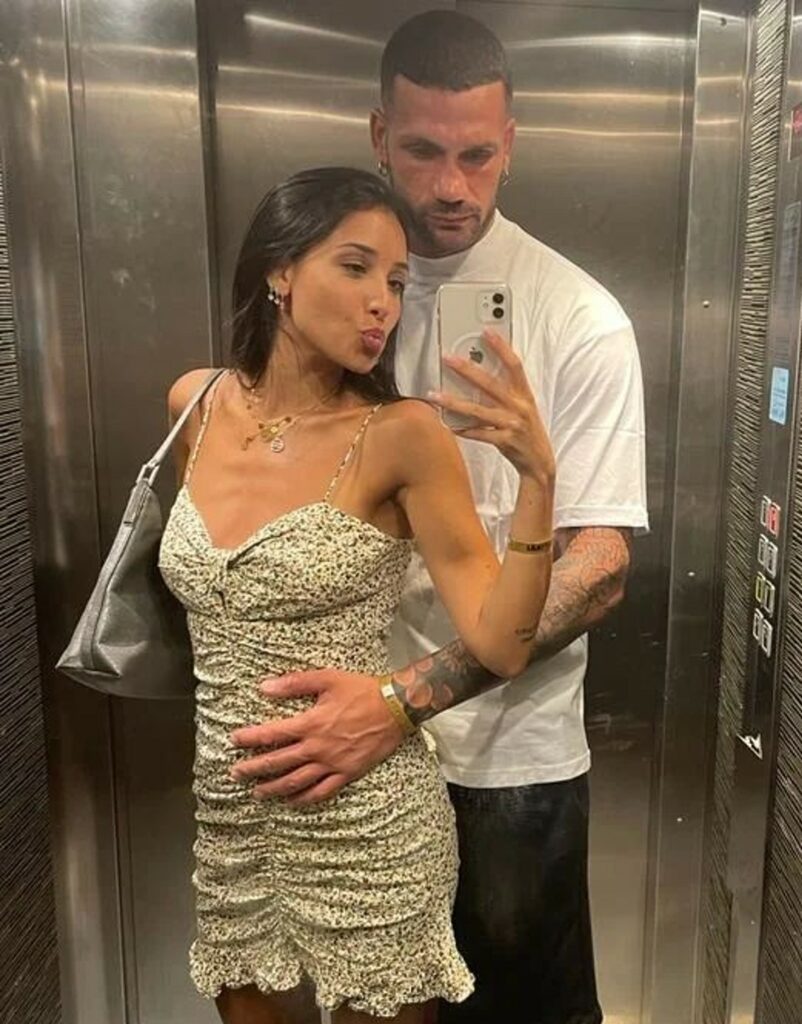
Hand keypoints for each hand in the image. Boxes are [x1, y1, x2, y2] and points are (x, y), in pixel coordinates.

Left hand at [229, 669, 405, 804]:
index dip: (250, 738)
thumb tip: (266, 687)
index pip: (273, 734)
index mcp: (311, 723)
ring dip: (273, 788)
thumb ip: (295, 683)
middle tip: (235, 774)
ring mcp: (332, 763)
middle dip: (254, 769)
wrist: (396, 707)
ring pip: (296, 781)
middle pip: (278, 762)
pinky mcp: (347, 773)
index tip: (234, 740)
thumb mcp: (328, 678)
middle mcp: (318, 747)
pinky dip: (304, 799)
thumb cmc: (363, 690)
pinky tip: (292, 802)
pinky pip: (322, 791)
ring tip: (256, 793)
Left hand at [429, 328, 554, 480]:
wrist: (539, 462)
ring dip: (454, 402)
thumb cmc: (527, 431)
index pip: (514, 365)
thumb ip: (506, 392)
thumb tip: (479, 374)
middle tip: (448, 358)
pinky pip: (478, 434)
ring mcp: (512, 424)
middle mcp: (519, 407)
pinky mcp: (505, 441)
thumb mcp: (523, 407)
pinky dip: (462, 429)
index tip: (487, 332)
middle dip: (467, 369)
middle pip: (490, 384)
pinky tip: (448, 424)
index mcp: (524, 395)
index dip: (501, 347)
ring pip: (478, 410)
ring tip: (434, 395)